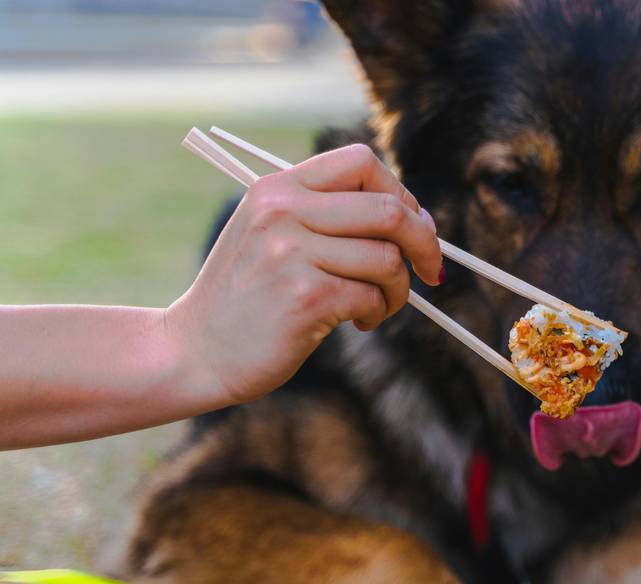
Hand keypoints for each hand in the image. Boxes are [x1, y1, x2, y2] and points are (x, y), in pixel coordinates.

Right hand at [165, 144, 441, 404]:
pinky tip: (358, 322)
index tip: (415, 225)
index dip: (402, 193)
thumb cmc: (250, 296)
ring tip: (378, 306)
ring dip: (399, 289)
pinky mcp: (305, 297)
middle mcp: (283, 211)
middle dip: (425, 242)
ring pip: (388, 258)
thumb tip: (417, 217)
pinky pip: (372, 295)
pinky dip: (377, 312)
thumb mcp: (273, 234)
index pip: (362, 163)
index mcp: (277, 187)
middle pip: (390, 210)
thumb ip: (328, 214)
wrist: (197, 351)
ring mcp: (291, 253)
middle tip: (431, 270)